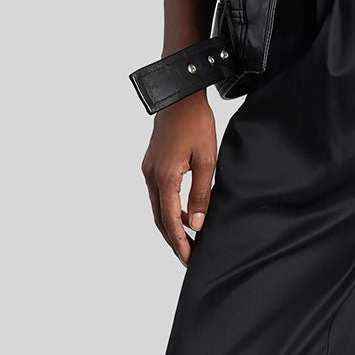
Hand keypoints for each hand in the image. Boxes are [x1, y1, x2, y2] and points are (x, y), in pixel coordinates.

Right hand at [142, 96, 217, 263]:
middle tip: (188, 257)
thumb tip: (197, 225)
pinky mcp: (151, 164)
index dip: (180, 243)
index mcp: (164, 177)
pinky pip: (159, 195)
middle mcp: (151, 176)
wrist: (180, 96)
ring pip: (158, 208)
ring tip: (189, 240)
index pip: (170, 220)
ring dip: (171, 226)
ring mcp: (148, 170)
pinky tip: (185, 215)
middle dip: (173, 240)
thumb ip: (201, 194)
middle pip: (160, 219)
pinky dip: (169, 210)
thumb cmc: (196, 123)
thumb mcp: (206, 160)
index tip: (189, 259)